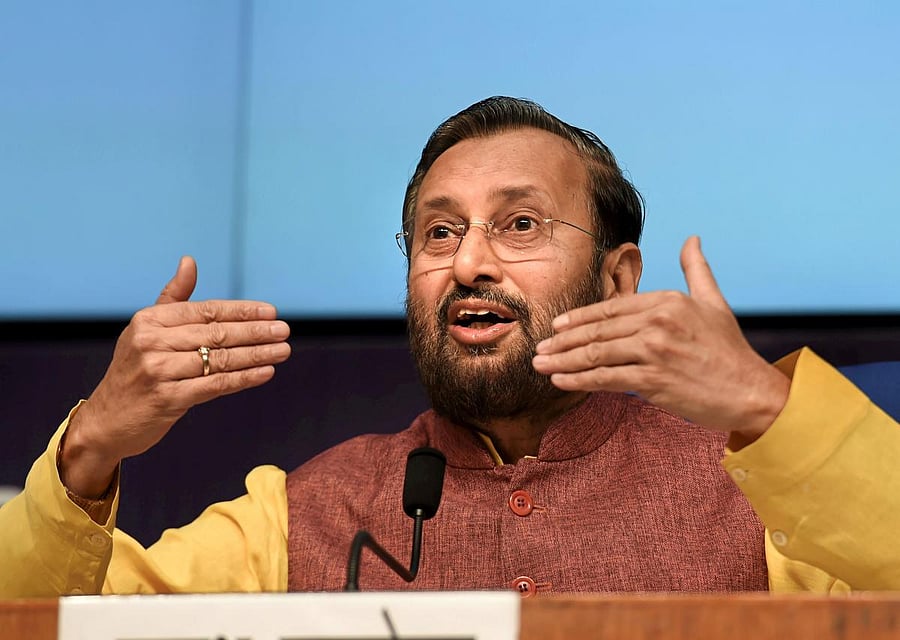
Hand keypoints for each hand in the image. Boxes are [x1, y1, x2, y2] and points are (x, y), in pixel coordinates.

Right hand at [60, 257, 290, 496]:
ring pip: (220, 359)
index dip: (242, 311)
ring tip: (283, 350)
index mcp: (149, 320)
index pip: (206, 310)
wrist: (106, 421)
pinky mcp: (167, 399)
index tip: (271, 312)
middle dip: (255, 332)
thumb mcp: (146, 330)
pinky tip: (265, 372)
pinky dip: (244, 378)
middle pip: (216, 333)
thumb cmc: (135, 371)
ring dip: (257, 355)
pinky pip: (215, 385)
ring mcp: (158, 371)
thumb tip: (190, 261)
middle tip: (285, 330)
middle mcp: (151, 342)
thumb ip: (173, 298)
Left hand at [532, 237, 789, 443]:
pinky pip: (606, 378)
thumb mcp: (713, 301)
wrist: (750, 391)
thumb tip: (692, 239)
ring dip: (563, 361)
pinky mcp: (653, 379)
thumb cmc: (729, 350)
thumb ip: (696, 269)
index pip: (611, 307)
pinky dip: (579, 380)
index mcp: (666, 301)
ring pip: (596, 354)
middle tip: (538, 349)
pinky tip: (561, 382)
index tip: (556, 327)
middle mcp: (658, 321)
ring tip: (541, 365)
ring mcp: (654, 350)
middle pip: (597, 330)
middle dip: (562, 341)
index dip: (579, 318)